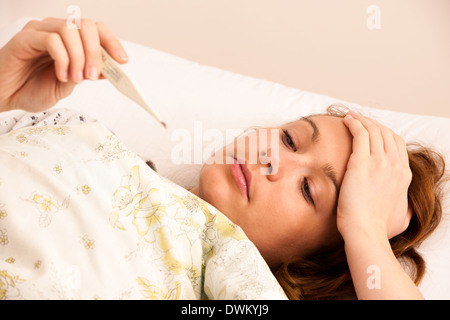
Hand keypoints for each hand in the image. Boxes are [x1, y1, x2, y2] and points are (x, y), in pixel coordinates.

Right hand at [0, 17, 127, 111]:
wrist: (5, 96)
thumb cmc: (31, 88)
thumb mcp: (69, 85)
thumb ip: (87, 73)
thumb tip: (109, 68)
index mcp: (68, 40)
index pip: (96, 29)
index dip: (112, 42)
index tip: (123, 60)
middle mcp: (55, 31)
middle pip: (86, 26)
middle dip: (96, 52)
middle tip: (93, 75)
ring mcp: (39, 31)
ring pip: (70, 31)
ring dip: (80, 57)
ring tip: (76, 79)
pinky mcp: (25, 38)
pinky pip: (52, 40)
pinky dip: (63, 59)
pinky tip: (61, 75)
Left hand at [337, 111, 411, 240]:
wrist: (365, 232)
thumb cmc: (379, 230)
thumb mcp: (402, 218)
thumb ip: (405, 209)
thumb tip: (404, 209)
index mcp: (403, 175)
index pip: (397, 144)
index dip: (384, 133)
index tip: (371, 131)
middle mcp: (394, 165)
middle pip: (386, 133)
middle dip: (372, 123)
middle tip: (358, 119)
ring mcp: (380, 162)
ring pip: (373, 130)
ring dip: (361, 119)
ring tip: (350, 116)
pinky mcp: (361, 163)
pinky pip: (360, 133)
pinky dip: (354, 123)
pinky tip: (345, 120)